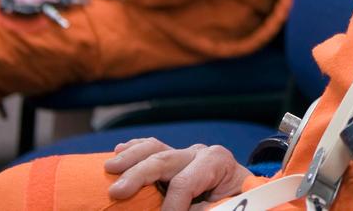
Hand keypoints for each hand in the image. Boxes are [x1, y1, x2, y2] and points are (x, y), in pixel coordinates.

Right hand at [105, 137, 249, 209]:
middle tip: (116, 192)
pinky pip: (153, 148)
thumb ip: (208, 208)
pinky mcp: (175, 160)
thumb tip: (181, 209)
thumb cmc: (235, 203)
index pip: (185, 182)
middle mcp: (199, 153)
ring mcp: (185, 154)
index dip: (172, 205)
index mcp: (216, 162)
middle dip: (138, 174)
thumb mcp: (227, 206)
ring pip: (154, 148)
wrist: (243, 197)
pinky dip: (135, 148)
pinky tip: (118, 150)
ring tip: (110, 167)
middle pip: (164, 160)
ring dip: (130, 157)